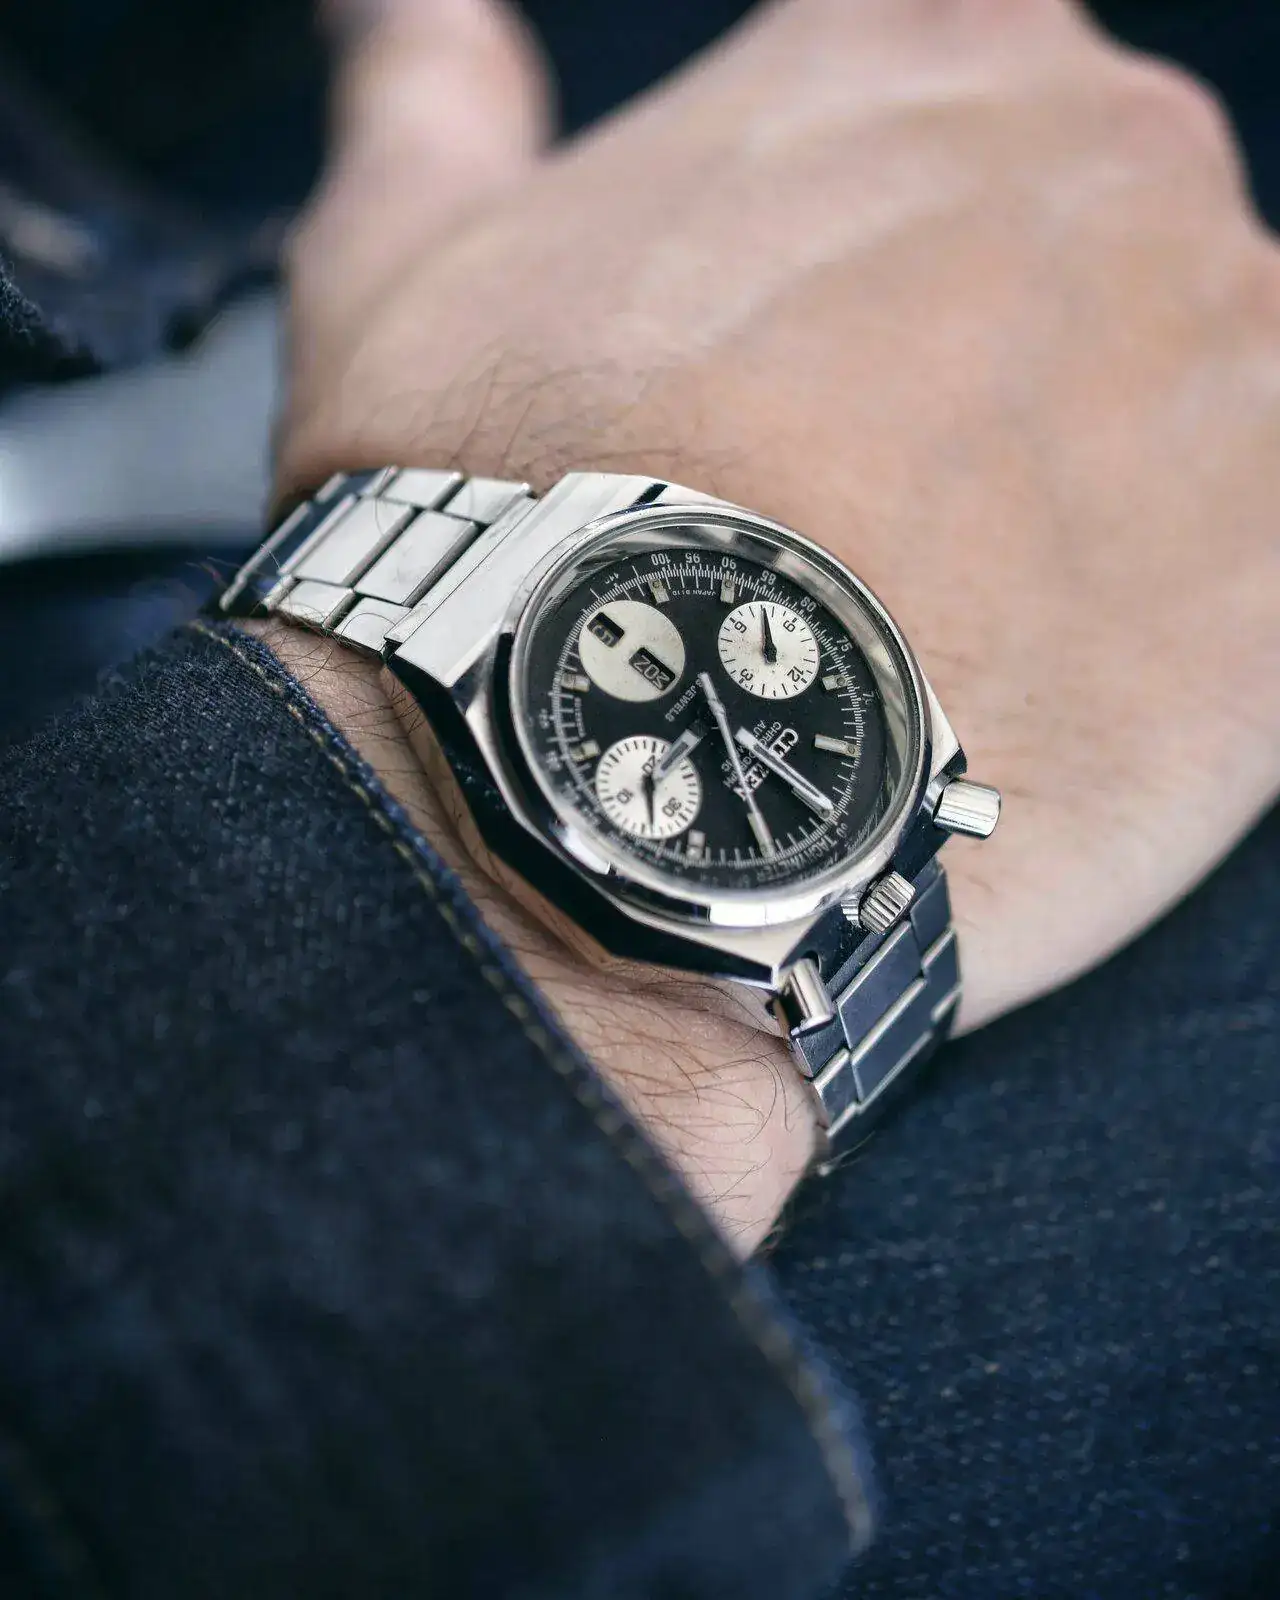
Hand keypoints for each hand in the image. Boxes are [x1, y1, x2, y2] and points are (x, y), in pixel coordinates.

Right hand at [275, 0, 1279, 1247]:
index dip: (869, 268)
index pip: (953, 111)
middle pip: (1085, 263)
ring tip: (936, 636)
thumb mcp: (405, 268)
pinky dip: (1172, 632)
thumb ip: (434, 95)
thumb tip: (408, 5)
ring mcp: (1236, 362)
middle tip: (852, 532)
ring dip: (1088, 511)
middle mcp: (1116, 160)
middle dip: (985, 385)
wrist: (612, 784)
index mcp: (921, 44)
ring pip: (1188, 419)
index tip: (806, 380)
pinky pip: (1255, 577)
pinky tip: (1042, 694)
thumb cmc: (503, 518)